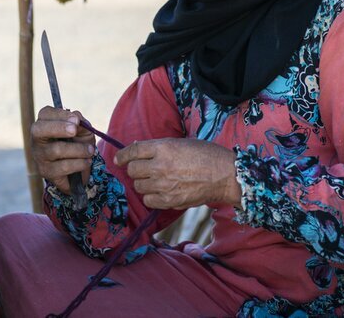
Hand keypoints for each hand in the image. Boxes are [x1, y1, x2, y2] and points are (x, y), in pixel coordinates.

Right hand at [30, 106, 95, 193]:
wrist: (77, 169)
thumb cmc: (77, 143)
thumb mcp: (82, 130)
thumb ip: (80, 123)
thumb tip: (77, 120)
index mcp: (45, 123)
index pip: (45, 113)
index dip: (60, 115)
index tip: (76, 120)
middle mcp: (37, 138)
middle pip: (39, 129)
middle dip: (58, 128)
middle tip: (74, 130)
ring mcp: (39, 155)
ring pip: (56, 149)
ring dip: (79, 149)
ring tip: (90, 151)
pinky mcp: (46, 171)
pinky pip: (64, 166)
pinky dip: (80, 163)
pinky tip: (86, 161)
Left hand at [113, 138, 241, 209]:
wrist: (224, 175)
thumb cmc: (206, 155)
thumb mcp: (181, 143)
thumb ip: (160, 148)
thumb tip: (139, 151)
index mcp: (163, 147)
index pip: (133, 151)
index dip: (123, 155)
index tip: (119, 159)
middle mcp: (160, 166)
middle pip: (132, 170)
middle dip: (136, 169)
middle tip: (144, 169)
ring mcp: (164, 185)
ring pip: (139, 186)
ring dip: (143, 183)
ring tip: (156, 180)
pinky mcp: (169, 201)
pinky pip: (148, 200)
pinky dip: (151, 196)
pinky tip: (161, 191)